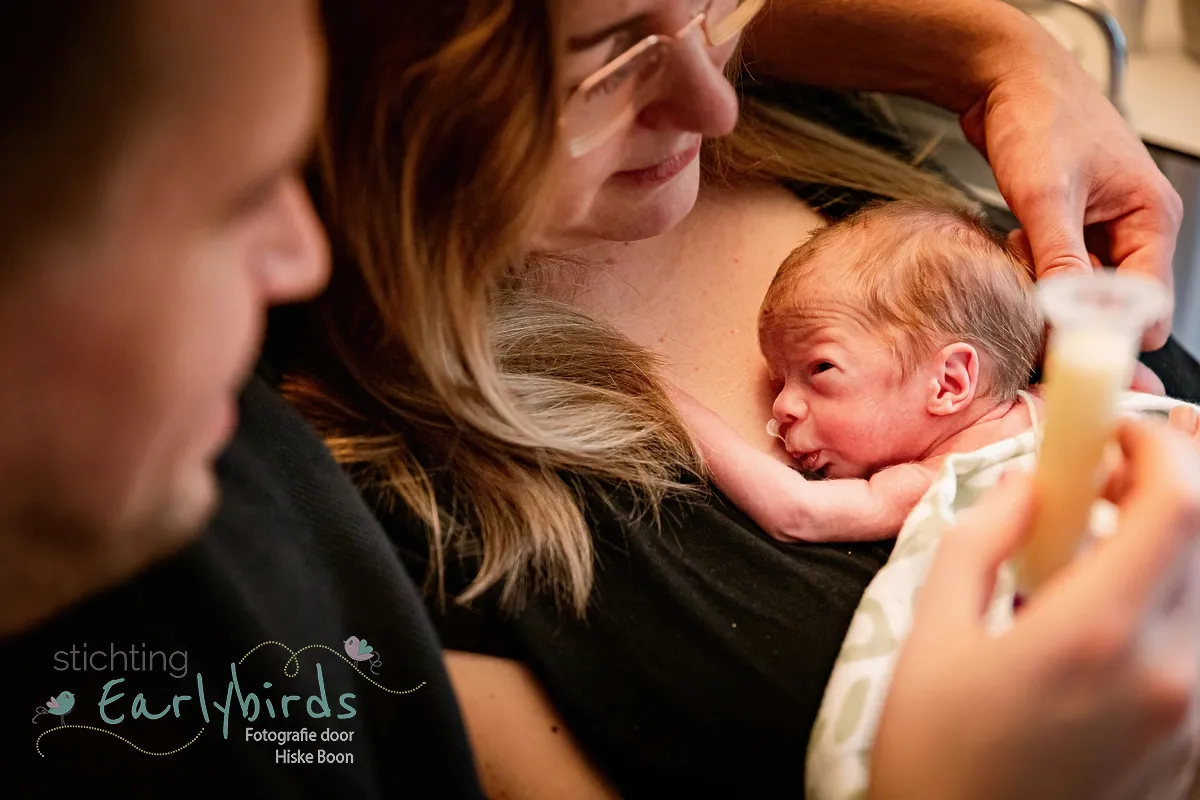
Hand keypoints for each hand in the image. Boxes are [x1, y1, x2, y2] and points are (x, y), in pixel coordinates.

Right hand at [871, 419, 1199, 799]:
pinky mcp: (1192, 747)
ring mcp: (1191, 715)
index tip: (1113, 429)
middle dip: (1167, 482)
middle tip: (1105, 474)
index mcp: (1096, 634)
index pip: (1178, 502)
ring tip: (1097, 546)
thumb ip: (982, 540)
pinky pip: (1197, 642)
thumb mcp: (931, 632)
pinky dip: (1167, 599)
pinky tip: (1105, 613)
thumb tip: (1027, 486)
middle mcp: (1168, 672)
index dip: (1156, 446)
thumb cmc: (933, 754)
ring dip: (1167, 543)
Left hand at [961, 22, 1182, 350]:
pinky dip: (1033, 270)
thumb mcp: (1045, 194)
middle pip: (1114, 304)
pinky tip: (1013, 250)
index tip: (1070, 353)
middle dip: (1073, 313)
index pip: (1149, 305)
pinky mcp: (1067, 226)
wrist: (1003, 78)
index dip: (1111, 334)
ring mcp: (1099, 227)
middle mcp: (1132, 226)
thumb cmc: (1038, 114)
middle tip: (1032, 311)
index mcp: (1150, 217)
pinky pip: (1055, 270)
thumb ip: (1059, 259)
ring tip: (1019, 263)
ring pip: (1080, 290)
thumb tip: (1068, 315)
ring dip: (1048, 290)